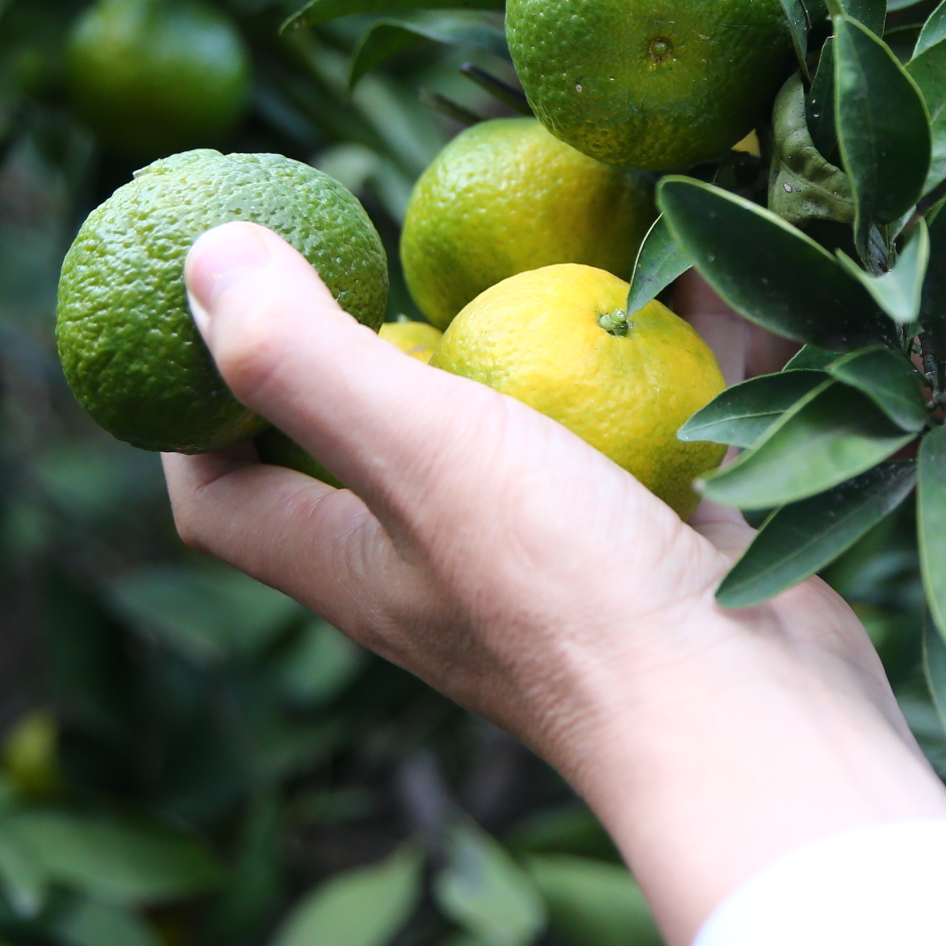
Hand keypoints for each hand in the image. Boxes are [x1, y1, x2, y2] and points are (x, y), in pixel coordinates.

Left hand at [163, 222, 945, 945]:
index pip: (228, 498)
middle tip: (384, 243)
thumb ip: (305, 358)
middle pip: (368, 448)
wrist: (749, 717)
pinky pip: (651, 416)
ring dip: (533, 326)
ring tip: (546, 227)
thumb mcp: (416, 453)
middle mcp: (438, 565)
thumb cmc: (564, 592)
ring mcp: (554, 556)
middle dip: (366, 339)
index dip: (196, 417)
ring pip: (523, 420)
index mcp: (353, 564)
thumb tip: (203, 254)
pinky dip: (667, 341)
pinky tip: (697, 262)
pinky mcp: (659, 536)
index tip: (214, 307)